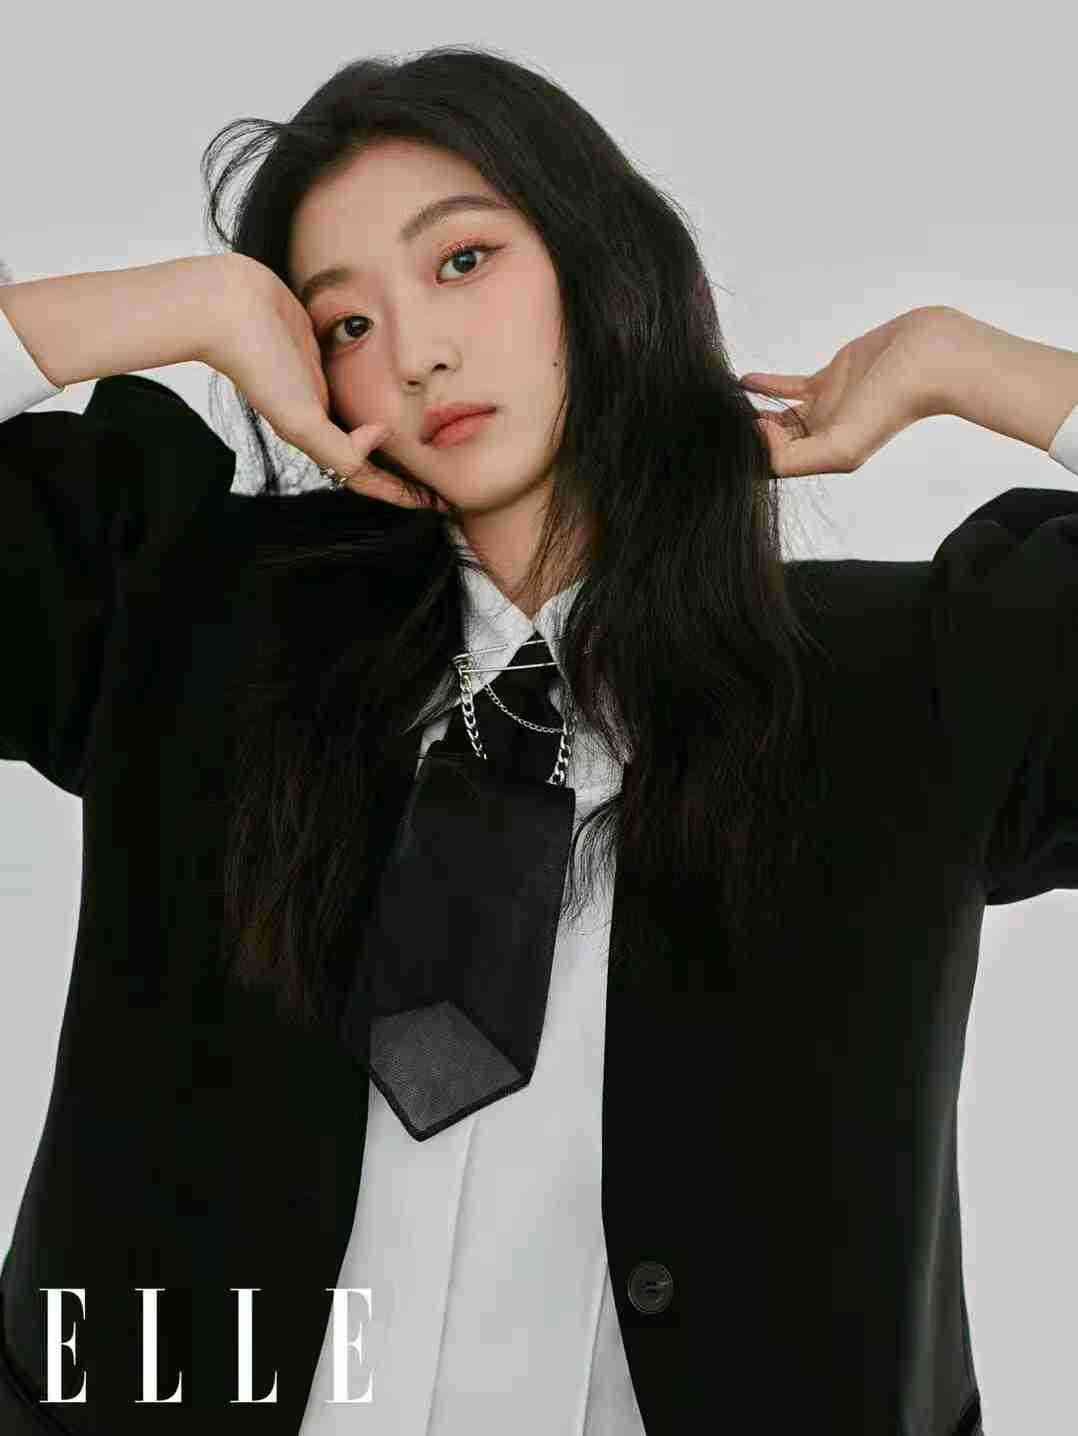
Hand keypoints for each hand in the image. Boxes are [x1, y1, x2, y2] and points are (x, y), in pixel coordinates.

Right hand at [201, 255, 449, 512]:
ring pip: (365, 417)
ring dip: (396, 433)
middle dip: (401, 471)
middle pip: (368, 454)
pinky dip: (383, 390)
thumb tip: (381, 440)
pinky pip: (361, 381)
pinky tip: (405, 384)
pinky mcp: (324, 353)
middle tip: (440, 481)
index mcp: (317, 436)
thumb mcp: (300, 419)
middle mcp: (321, 415)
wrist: (230, 307)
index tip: (436, 505)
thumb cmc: (260, 365)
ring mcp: (322, 384)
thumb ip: (339, 446)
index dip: (399, 493)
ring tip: (431, 440)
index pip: (364, 476)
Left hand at [738, 306, 957, 477]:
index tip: (734, 437)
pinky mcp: (826, 379)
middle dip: (748, 436)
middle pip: (774, 442)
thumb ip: (795, 456)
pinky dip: (764, 385)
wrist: (923, 359)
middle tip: (720, 423)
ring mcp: (822, 407)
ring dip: (752, 411)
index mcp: (823, 457)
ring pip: (777, 415)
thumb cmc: (891, 406)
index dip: (754, 454)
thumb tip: (759, 437)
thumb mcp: (840, 447)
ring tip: (726, 406)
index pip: (777, 464)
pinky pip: (787, 387)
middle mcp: (821, 436)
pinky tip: (744, 381)